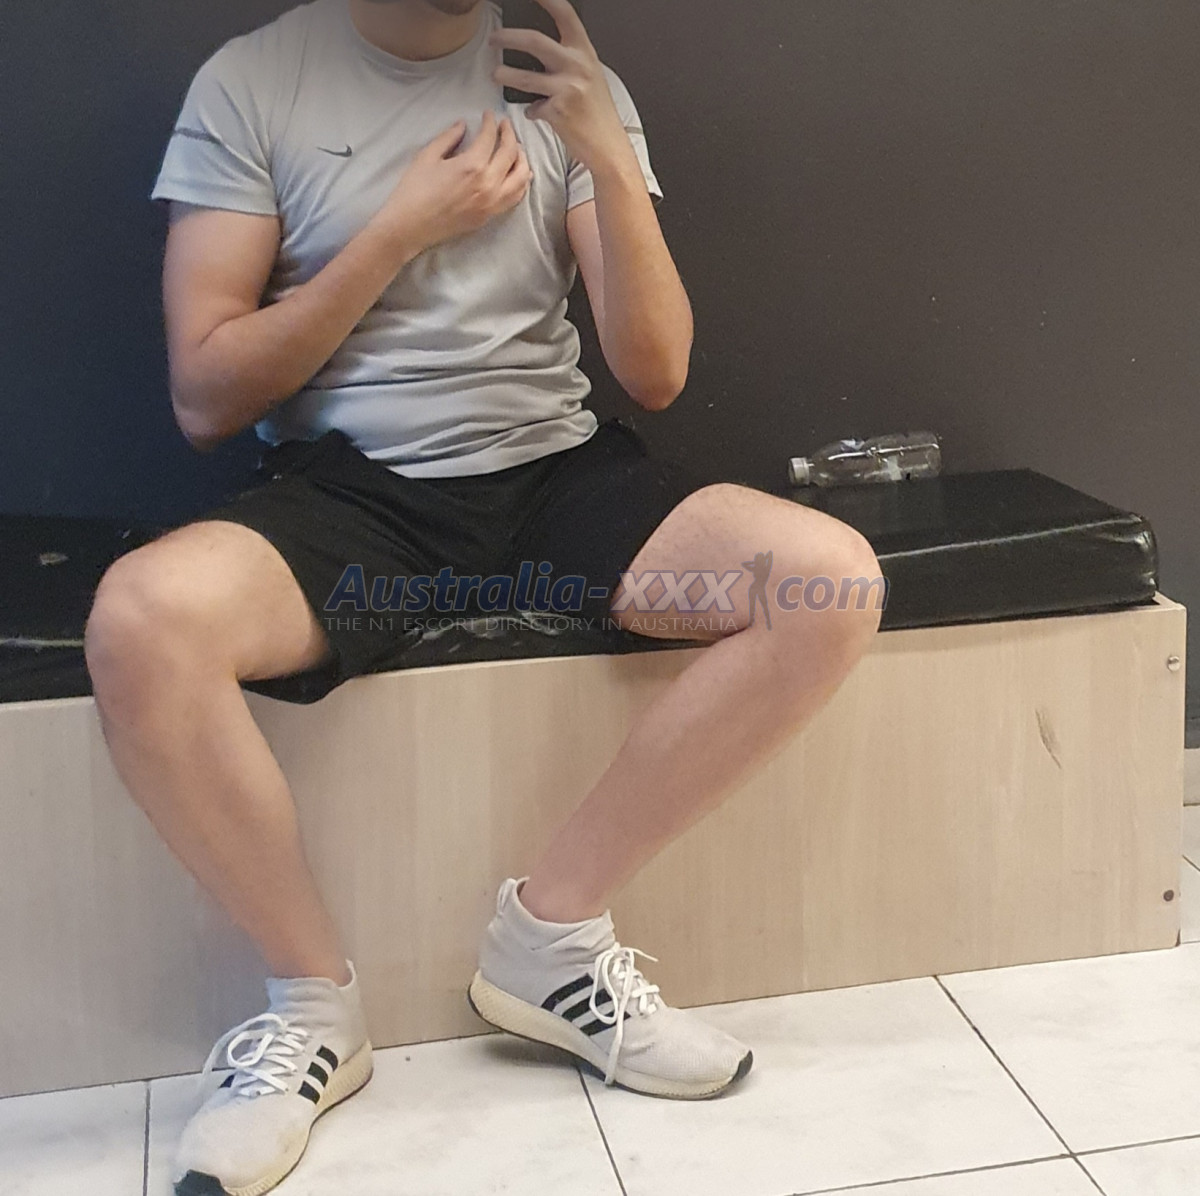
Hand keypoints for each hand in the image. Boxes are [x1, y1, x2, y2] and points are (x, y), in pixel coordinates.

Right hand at [374, 112, 531, 253]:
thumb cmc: (414, 190)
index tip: (489, 115)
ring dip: (522, 159)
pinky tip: (518, 176)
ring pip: (521, 178)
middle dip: (510, 135)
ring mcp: (492, 203)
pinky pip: (515, 198)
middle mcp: (488, 185)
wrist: (410, 227)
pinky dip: (521, 184)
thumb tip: (463, 125)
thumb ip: (449, 138)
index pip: (490, 138)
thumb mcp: (428, 156)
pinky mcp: (489, 216)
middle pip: (511, 154)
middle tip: (505, 126)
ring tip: (516, 149)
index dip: (491, 122)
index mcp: (472, 166)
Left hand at [491, 0, 635, 175]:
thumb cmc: (597, 111)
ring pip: (524, 77)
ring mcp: (566, 88)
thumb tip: (540, 48)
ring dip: (504, 75)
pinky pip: (532, 107)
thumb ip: (569, 58)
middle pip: (534, 41)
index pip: (564, 15)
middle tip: (494, 39)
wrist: (607, 144)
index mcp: (584, 52)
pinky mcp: (557, 112)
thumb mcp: (589, 75)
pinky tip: (535, 112)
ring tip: (495, 75)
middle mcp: (576, 66)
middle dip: (507, 37)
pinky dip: (531, 111)